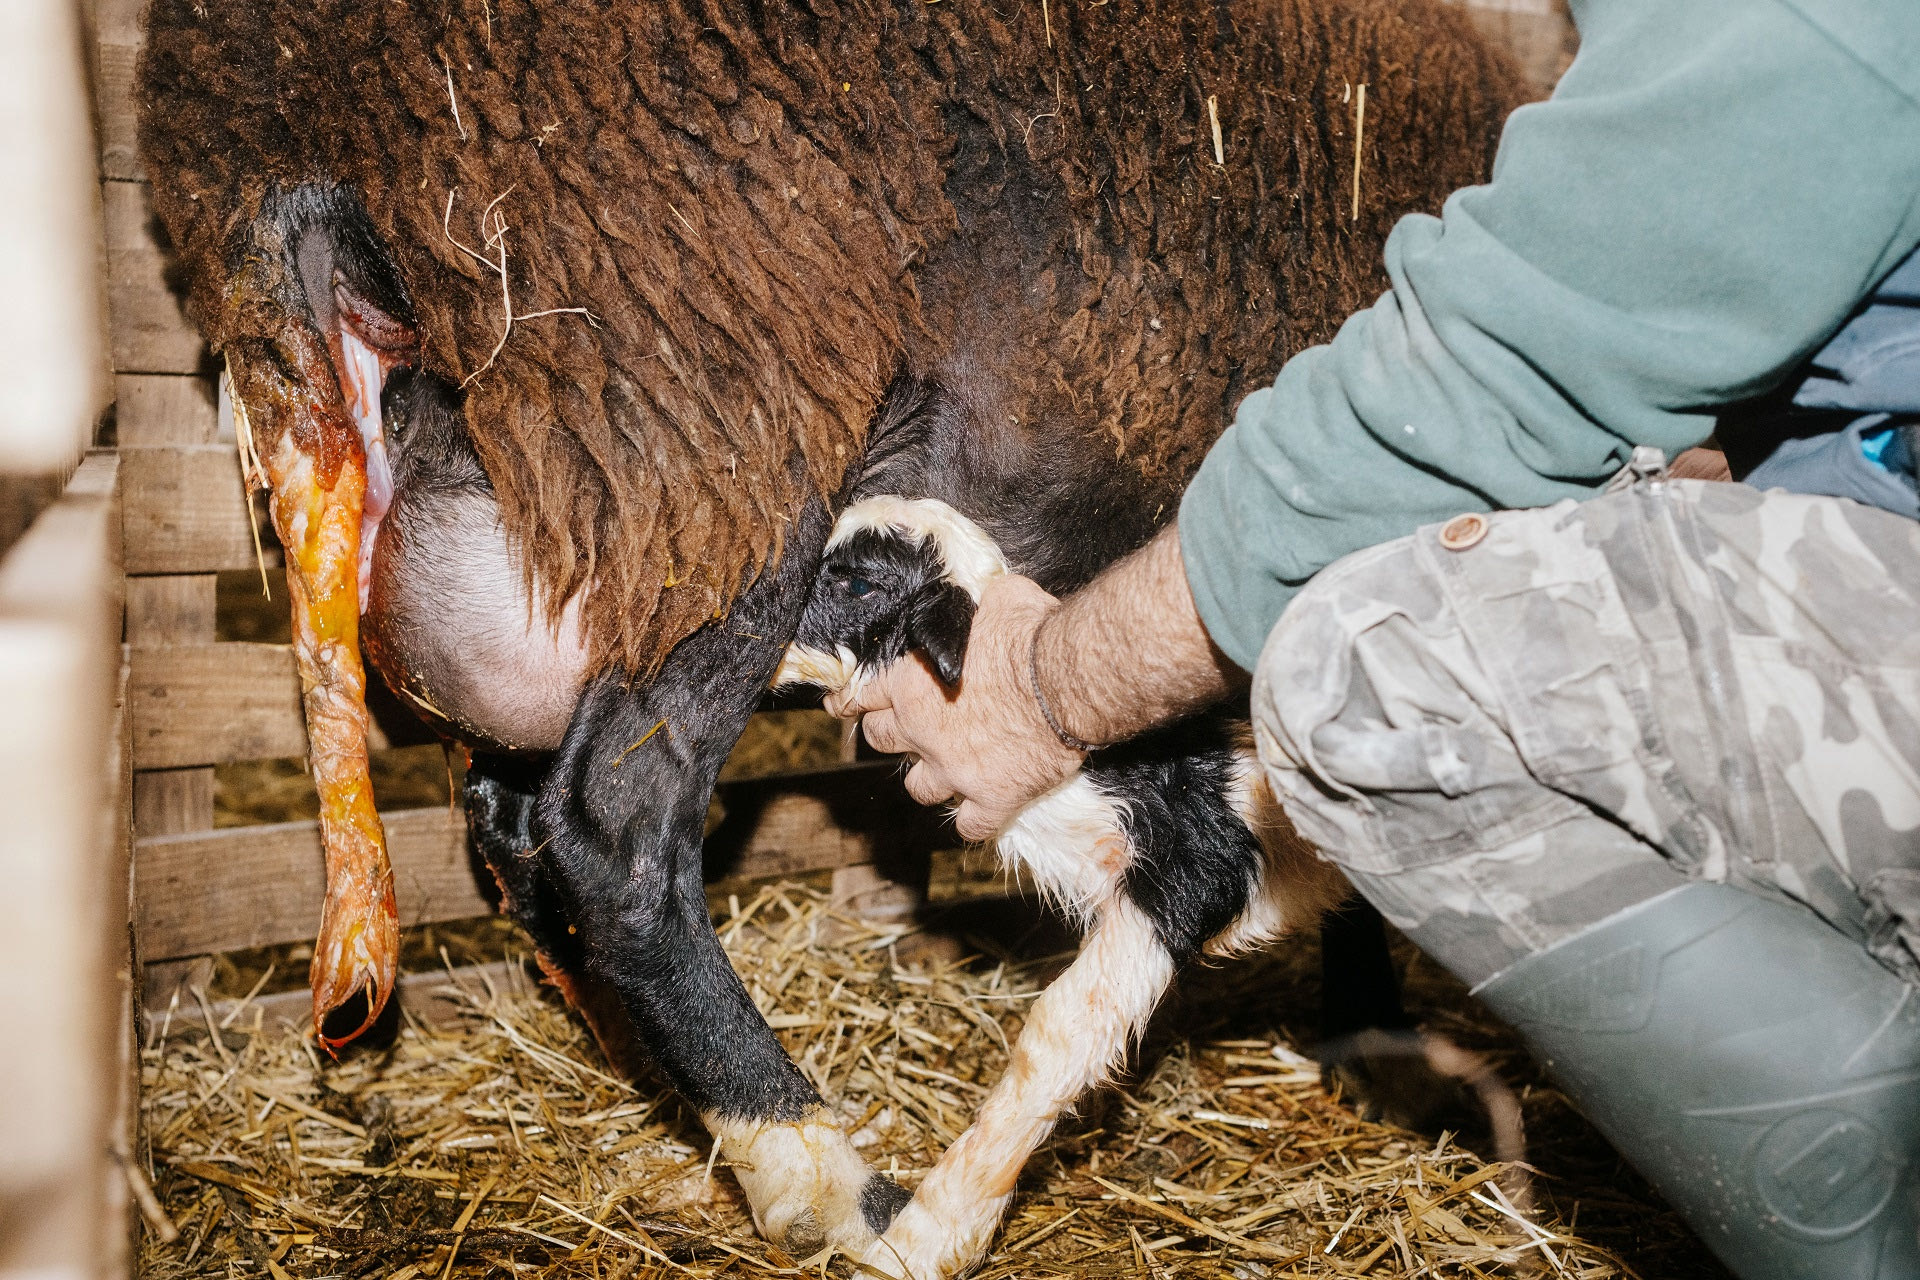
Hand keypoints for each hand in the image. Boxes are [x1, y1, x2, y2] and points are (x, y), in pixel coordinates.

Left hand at [828, 574, 1085, 840]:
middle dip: (892, 735)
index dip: (858, 701)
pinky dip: (974, 818)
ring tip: (948, 769)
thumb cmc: (1032, 635)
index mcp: (913, 682)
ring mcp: (954, 770)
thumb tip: (988, 597)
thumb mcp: (999, 600)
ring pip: (919, 788)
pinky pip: (969, 825)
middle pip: (881, 742)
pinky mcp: (991, 799)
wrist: (1069, 682)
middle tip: (911, 731)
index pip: (865, 696)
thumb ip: (979, 607)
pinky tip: (982, 809)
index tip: (847, 707)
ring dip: (930, 779)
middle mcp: (922, 730)